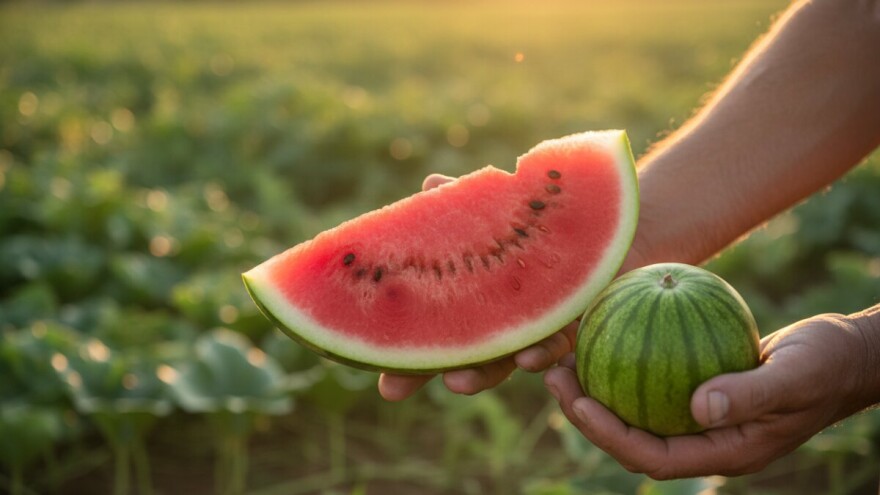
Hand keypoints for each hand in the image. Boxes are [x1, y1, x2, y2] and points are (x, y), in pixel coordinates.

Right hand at [378, 174, 581, 400]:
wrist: (604, 216)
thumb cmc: (541, 212)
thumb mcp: (500, 203)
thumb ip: (467, 204)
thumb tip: (429, 184)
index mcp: (475, 301)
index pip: (436, 337)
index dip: (408, 362)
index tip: (381, 385)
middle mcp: (505, 322)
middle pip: (467, 358)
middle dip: (442, 374)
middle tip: (409, 389)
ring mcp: (539, 328)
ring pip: (510, 360)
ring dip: (490, 372)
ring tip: (462, 381)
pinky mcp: (578, 326)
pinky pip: (560, 349)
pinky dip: (544, 353)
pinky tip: (532, 356)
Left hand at [544, 313, 877, 478]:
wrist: (845, 355)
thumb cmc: (825, 365)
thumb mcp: (794, 377)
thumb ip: (749, 395)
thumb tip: (699, 407)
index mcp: (724, 451)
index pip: (652, 456)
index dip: (609, 436)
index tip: (576, 403)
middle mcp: (706, 440)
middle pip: (633, 438)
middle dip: (588, 415)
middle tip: (554, 378)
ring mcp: (703, 419)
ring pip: (638, 411)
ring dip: (599, 390)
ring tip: (565, 361)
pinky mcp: (702, 393)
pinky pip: (654, 384)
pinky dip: (627, 365)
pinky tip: (606, 333)